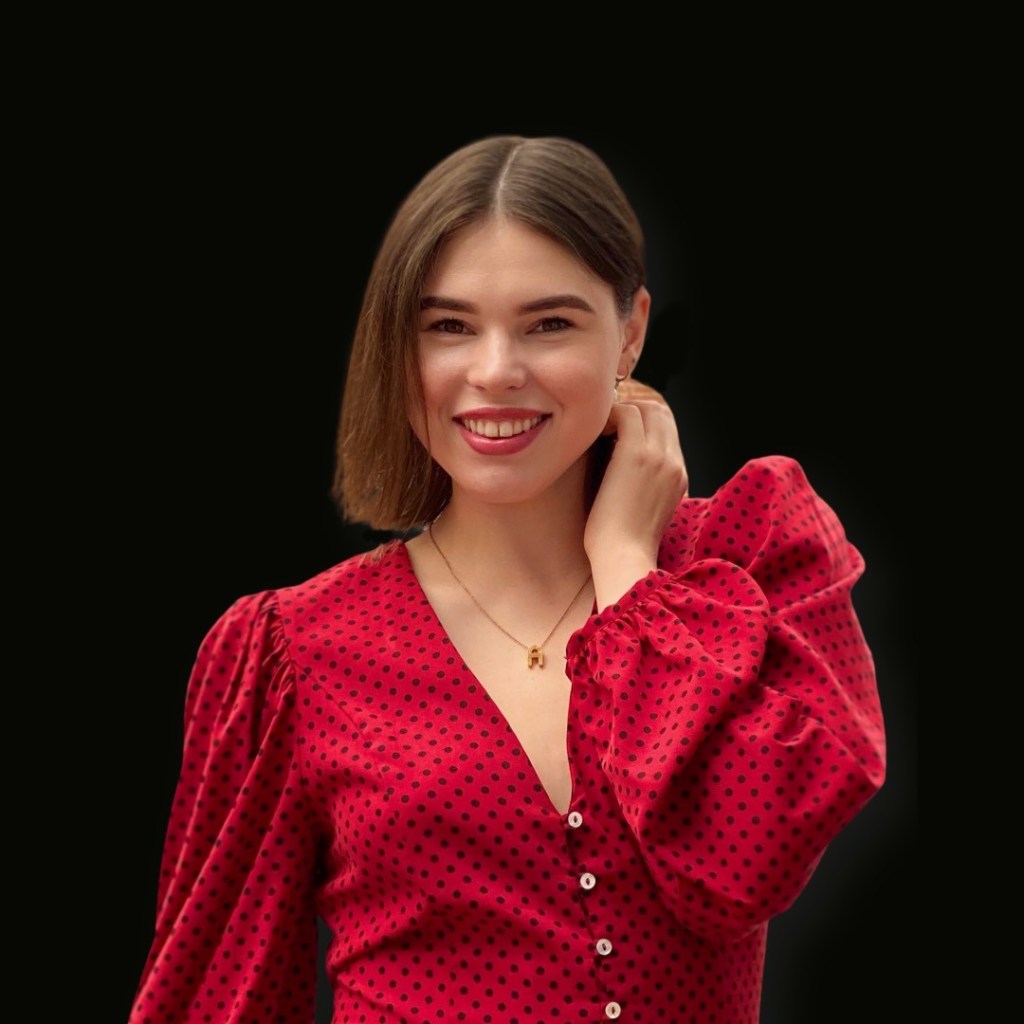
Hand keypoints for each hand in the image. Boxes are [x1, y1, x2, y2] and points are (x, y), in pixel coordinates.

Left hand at [584, 379, 687, 608]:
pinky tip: (592, 434)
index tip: (617, 431)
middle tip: (606, 424)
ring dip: (621, 412)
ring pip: (647, 409)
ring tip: (599, 429)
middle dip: (633, 411)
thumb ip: (642, 483)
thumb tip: (616, 461)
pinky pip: (627, 414)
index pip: (668, 430)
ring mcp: (659, 456)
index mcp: (679, 476)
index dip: (643, 423)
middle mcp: (675, 463)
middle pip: (662, 413)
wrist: (622, 557)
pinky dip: (608, 416)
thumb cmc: (621, 541)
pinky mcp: (637, 454)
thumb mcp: (642, 508)